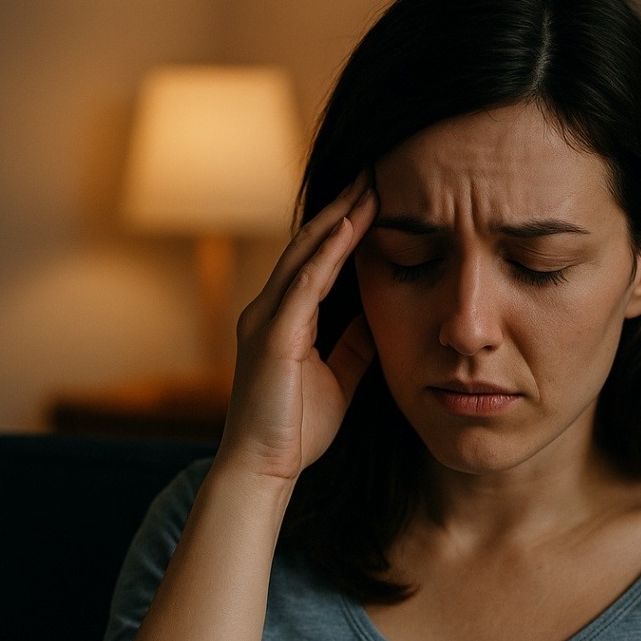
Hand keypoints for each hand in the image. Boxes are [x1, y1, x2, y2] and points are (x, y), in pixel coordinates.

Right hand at [216, 169, 379, 483]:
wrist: (262, 468)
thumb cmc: (294, 431)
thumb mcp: (338, 379)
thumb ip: (353, 347)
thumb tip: (378, 319)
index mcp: (282, 319)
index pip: (315, 260)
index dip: (344, 227)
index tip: (376, 198)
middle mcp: (267, 310)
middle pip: (307, 244)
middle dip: (342, 207)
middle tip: (374, 172)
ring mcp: (265, 319)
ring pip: (304, 254)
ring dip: (338, 218)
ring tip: (369, 186)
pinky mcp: (272, 336)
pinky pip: (304, 284)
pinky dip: (328, 253)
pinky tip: (351, 227)